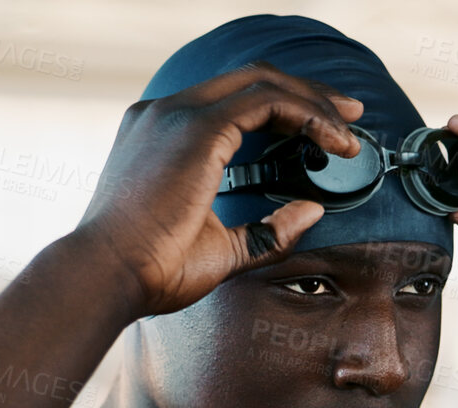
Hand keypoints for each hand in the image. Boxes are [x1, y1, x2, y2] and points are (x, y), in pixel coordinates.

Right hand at [77, 61, 363, 315]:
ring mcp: (178, 115)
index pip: (231, 101)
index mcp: (160, 133)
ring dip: (313, 102)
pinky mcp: (197, 128)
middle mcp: (165, 113)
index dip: (283, 106)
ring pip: (263, 83)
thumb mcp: (221, 248)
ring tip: (349, 128)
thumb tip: (312, 211)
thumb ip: (267, 230)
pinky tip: (331, 141)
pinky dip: (306, 115)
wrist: (108, 276)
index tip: (321, 130)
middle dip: (307, 94)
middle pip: (251, 80)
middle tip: (350, 115)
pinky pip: (267, 102)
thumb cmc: (150, 270)